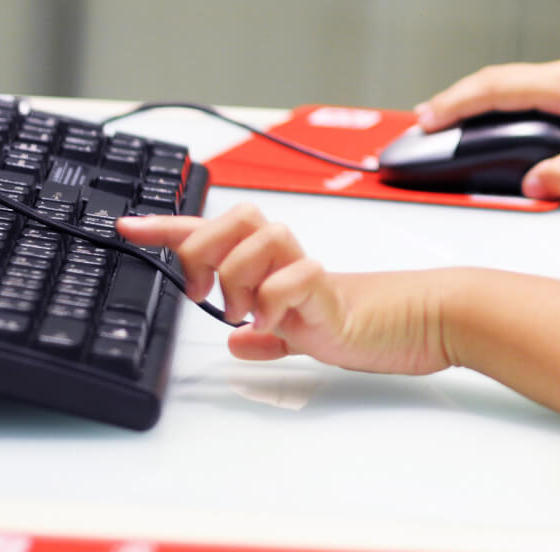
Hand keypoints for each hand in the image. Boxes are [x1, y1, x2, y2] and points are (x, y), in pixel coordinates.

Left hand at [116, 206, 448, 374]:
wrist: (431, 319)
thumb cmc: (377, 322)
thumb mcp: (307, 336)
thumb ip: (274, 337)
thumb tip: (238, 342)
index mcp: (280, 266)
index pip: (217, 233)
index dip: (169, 227)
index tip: (128, 225)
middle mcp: (291, 260)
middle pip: (235, 218)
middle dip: (202, 249)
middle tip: (200, 289)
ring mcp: (310, 273)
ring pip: (259, 241)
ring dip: (239, 279)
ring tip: (249, 313)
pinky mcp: (332, 294)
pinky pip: (293, 282)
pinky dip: (275, 304)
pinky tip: (280, 325)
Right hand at [417, 59, 559, 199]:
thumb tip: (531, 186)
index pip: (497, 88)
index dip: (457, 103)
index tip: (426, 119)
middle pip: (495, 80)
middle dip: (455, 99)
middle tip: (423, 121)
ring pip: (511, 82)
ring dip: (476, 98)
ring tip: (449, 119)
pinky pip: (528, 90)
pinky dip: (501, 101)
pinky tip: (499, 118)